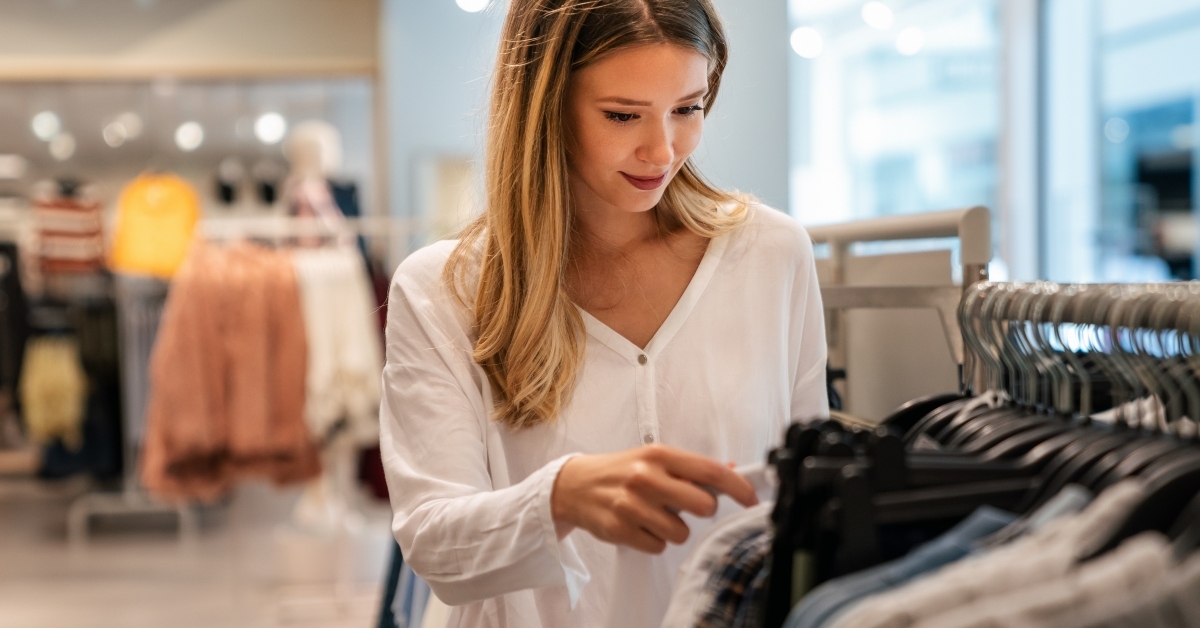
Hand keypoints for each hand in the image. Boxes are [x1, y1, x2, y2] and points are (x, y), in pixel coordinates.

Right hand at [550, 444, 758, 553]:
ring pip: (681, 532)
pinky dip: (654, 540)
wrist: (574, 485)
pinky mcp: (620, 529)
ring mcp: (631, 504)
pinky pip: (658, 546)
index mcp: (659, 455)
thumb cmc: (620, 470)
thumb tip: (732, 469)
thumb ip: (691, 467)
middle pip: (703, 505)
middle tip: (684, 505)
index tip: (752, 499)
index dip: (739, 487)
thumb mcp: (653, 458)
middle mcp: (645, 477)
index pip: (711, 471)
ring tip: (654, 515)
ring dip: (674, 528)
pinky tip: (639, 525)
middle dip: (701, 511)